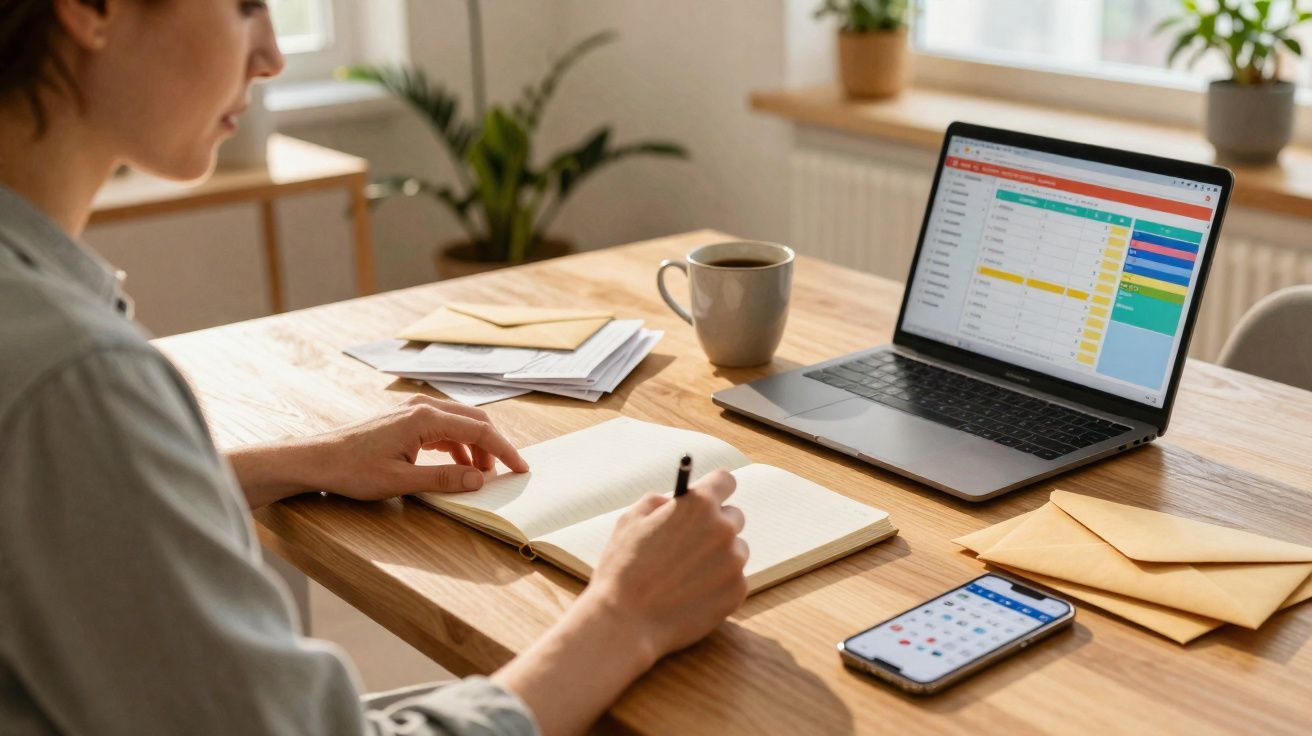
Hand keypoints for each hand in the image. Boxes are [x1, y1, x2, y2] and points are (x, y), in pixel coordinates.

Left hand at [306, 395, 530, 500]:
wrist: (317, 459)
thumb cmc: (353, 470)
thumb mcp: (401, 481)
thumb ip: (444, 478)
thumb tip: (479, 479)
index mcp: (425, 418)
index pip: (479, 431)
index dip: (504, 450)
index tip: (520, 468)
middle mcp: (422, 406)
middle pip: (474, 420)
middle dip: (494, 446)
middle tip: (506, 472)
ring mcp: (413, 410)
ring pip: (460, 423)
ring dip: (475, 447)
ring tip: (480, 475)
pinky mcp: (405, 418)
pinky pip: (443, 427)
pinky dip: (457, 445)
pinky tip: (458, 465)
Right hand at [584, 469, 748, 658]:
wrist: (625, 622)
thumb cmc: (622, 569)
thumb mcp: (630, 520)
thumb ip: (657, 502)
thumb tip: (672, 502)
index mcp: (698, 505)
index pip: (725, 481)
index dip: (715, 488)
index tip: (710, 497)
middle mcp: (723, 529)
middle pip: (733, 517)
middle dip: (715, 525)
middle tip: (693, 541)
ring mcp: (733, 562)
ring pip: (735, 550)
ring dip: (719, 556)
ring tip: (687, 574)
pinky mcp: (737, 591)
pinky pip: (734, 579)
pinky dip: (718, 584)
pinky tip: (691, 594)